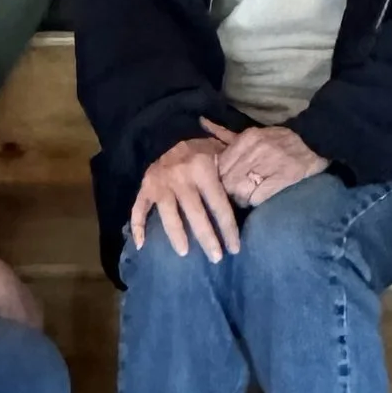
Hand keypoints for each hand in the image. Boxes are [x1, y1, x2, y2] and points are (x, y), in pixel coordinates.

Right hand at [130, 136, 240, 262]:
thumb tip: (254, 189)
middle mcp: (181, 178)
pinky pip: (138, 209)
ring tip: (185, 253)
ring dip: (176, 235)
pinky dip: (137, 227)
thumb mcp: (219, 151)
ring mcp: (161, 184)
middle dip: (207, 238)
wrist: (167, 133)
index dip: (228, 228)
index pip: (219, 204)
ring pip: (169, 214)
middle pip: (196, 213)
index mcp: (203, 169)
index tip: (235, 248)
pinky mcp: (145, 188)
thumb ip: (233, 168)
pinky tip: (141, 245)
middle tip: (216, 259)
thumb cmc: (200, 149)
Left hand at [204, 117, 327, 208]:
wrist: (314, 142)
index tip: (223, 183)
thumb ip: (228, 135)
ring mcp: (268, 164)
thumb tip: (203, 123)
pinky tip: (256, 200)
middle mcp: (254, 150)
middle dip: (227, 191)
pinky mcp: (281, 178)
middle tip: (233, 195)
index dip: (219, 178)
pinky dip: (253, 202)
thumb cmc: (282, 139)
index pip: (219, 165)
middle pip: (227, 180)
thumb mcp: (253, 133)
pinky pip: (256, 198)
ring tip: (246, 198)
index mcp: (246, 138)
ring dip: (240, 199)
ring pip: (239, 191)